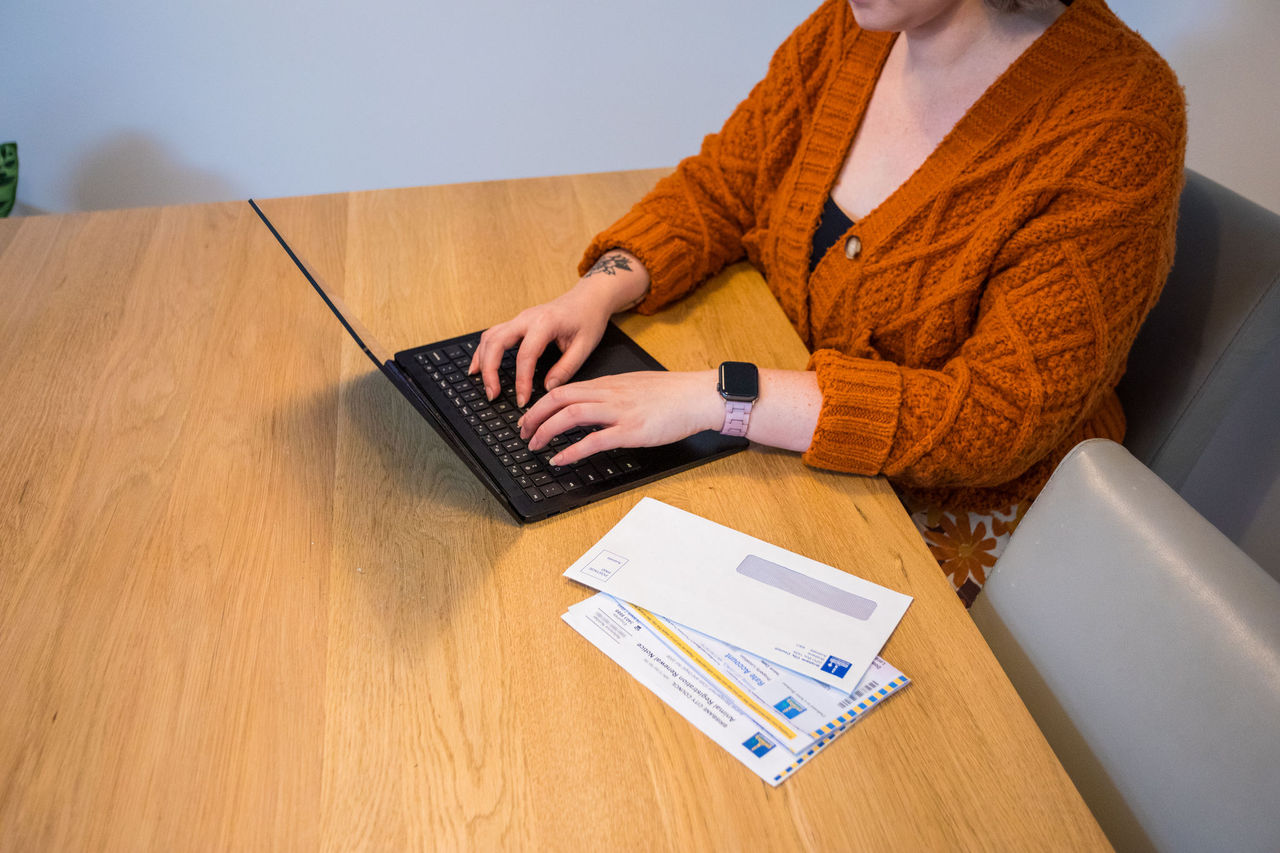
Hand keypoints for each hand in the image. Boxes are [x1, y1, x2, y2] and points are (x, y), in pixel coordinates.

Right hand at [468, 250, 648, 406]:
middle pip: (496, 342)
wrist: (588, 298)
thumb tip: (547, 388)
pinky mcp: (517, 322)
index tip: (522, 400)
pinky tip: (478, 367)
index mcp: (545, 322)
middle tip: (493, 395)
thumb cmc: (588, 319)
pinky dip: (483, 351)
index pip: (525, 355)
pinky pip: (493, 335)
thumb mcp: (585, 346)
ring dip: (482, 361)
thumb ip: (566, 368)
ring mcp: (519, 318)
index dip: (521, 381)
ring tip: (484, 385)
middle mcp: (527, 318)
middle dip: (490, 370)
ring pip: (490, 337)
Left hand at [518, 371, 723, 465]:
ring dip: (545, 431)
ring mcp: (619, 412)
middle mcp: (609, 394)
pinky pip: (593, 441)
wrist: (697, 397)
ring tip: (535, 446)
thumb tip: (592, 406)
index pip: (563, 389)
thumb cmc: (672, 395)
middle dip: (534, 416)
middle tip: (523, 433)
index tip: (530, 418)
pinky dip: (571, 451)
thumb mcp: (634, 387)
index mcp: (608, 384)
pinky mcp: (631, 431)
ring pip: (570, 415)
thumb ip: (611, 395)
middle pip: (558, 399)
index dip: (540, 405)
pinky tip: (560, 460)